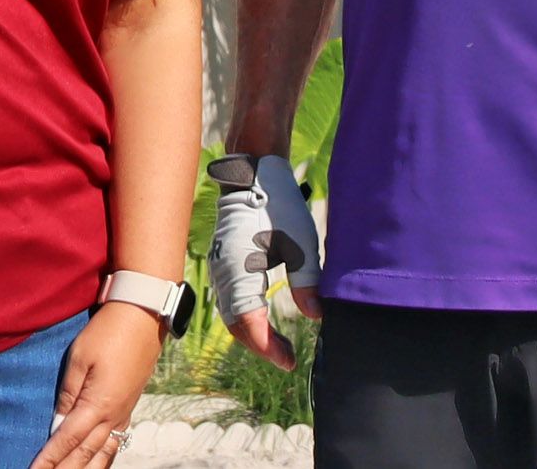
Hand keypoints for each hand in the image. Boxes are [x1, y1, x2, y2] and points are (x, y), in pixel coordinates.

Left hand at [33, 302, 164, 468]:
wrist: (144, 315)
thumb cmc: (108, 331)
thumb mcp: (80, 357)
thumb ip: (68, 393)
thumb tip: (57, 424)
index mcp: (98, 404)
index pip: (67, 440)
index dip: (49, 459)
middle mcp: (113, 415)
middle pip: (85, 453)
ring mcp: (124, 413)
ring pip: (104, 453)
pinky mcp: (130, 406)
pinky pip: (116, 442)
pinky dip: (105, 459)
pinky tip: (98, 464)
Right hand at [208, 154, 318, 366]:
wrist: (254, 174)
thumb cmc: (278, 205)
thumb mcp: (300, 243)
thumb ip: (307, 282)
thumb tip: (316, 317)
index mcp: (240, 270)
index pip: (249, 324)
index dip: (269, 348)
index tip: (290, 362)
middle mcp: (224, 274)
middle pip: (237, 326)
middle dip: (262, 346)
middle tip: (288, 359)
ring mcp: (220, 269)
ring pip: (232, 315)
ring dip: (253, 334)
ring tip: (280, 346)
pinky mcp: (223, 264)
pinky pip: (230, 301)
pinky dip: (247, 317)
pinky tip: (265, 320)